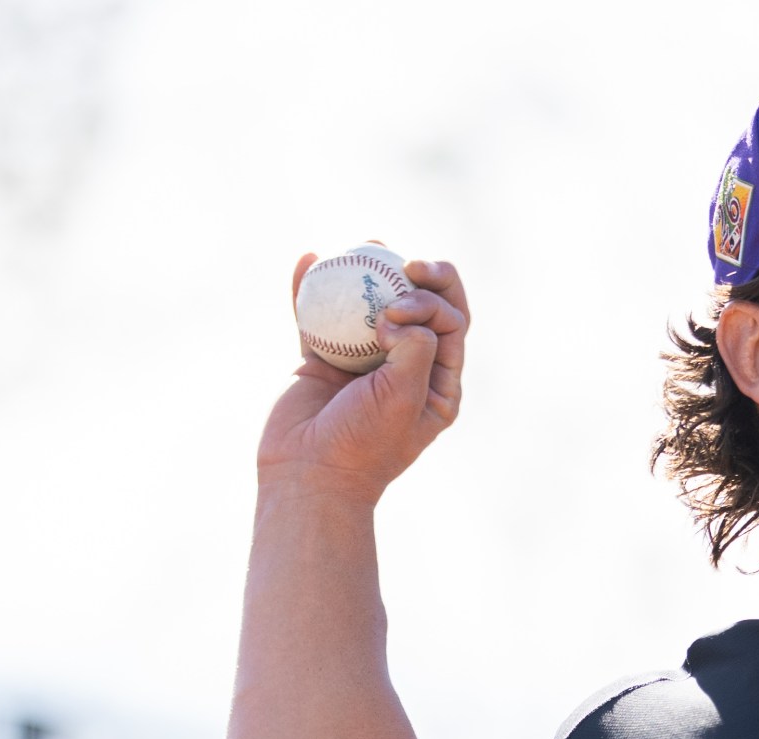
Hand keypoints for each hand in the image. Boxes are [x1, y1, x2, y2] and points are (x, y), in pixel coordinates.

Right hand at [256, 256, 468, 503]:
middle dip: (421, 277)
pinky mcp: (323, 360)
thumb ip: (414, 354)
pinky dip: (313, 288)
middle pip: (421, 307)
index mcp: (438, 383)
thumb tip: (407, 313)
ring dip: (370, 271)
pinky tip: (307, 258)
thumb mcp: (402, 401)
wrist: (309, 475)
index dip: (434, 302)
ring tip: (366, 243)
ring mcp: (364, 361)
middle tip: (403, 260)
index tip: (398, 311)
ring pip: (372, 305)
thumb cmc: (363, 445)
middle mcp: (406, 367)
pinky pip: (319, 316)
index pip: (451, 325)